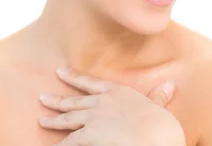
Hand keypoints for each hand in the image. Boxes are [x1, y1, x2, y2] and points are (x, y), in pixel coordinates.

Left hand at [38, 67, 185, 145]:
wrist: (155, 137)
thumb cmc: (161, 125)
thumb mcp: (160, 108)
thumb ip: (159, 98)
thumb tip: (170, 85)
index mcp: (118, 92)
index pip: (91, 83)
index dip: (75, 78)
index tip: (61, 71)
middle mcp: (102, 102)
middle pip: (74, 100)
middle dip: (58, 99)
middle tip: (42, 98)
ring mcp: (93, 117)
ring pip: (68, 118)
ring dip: (54, 120)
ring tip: (41, 121)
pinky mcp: (89, 134)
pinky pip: (69, 141)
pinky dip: (60, 144)